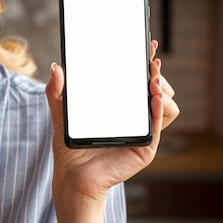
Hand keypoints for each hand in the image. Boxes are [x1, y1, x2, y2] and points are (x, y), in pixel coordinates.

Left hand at [45, 39, 178, 222]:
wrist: (72, 177)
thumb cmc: (70, 147)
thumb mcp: (61, 113)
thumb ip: (56, 91)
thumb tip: (55, 67)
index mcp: (120, 106)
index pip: (138, 80)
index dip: (146, 62)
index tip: (148, 45)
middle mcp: (134, 116)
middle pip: (158, 88)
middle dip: (156, 71)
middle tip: (150, 61)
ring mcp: (142, 131)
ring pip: (167, 104)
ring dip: (163, 88)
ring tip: (152, 79)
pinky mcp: (144, 147)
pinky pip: (159, 125)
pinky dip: (161, 109)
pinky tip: (154, 97)